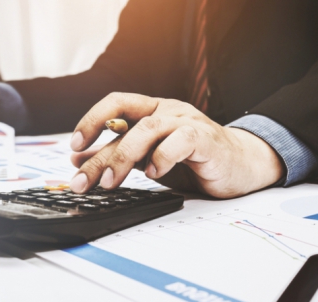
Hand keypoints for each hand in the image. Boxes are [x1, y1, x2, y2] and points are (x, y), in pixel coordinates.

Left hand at [69, 93, 284, 198]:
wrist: (243, 165)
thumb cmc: (196, 161)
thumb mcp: (150, 160)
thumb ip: (119, 156)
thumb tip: (79, 160)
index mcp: (153, 110)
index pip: (116, 104)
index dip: (91, 120)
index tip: (74, 146)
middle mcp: (168, 110)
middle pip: (127, 120)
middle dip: (100, 151)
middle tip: (83, 179)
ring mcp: (188, 121)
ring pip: (148, 128)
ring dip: (123, 156)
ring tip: (111, 182)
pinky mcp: (206, 138)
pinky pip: (180, 141)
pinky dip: (162, 157)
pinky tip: (153, 174)